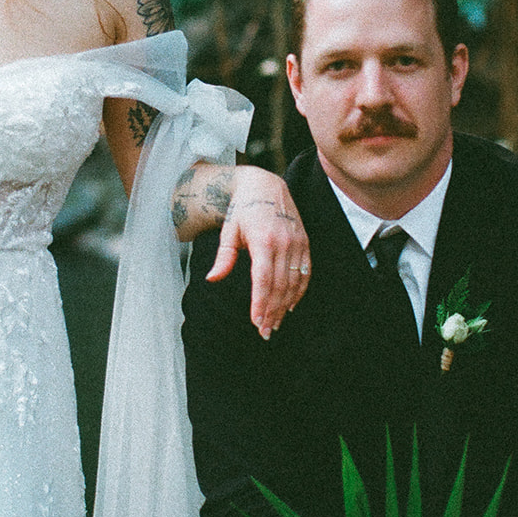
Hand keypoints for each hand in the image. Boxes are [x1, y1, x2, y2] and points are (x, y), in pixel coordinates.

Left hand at [204, 166, 309, 339]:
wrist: (266, 184)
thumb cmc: (242, 208)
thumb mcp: (229, 230)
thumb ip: (223, 257)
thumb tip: (212, 279)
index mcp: (263, 240)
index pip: (263, 280)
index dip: (261, 303)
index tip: (256, 322)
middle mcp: (283, 243)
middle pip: (279, 286)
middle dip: (272, 311)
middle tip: (265, 332)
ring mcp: (297, 242)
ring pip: (293, 282)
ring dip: (285, 306)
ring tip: (275, 324)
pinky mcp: (305, 242)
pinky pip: (305, 272)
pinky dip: (299, 291)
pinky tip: (291, 305)